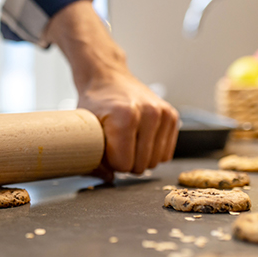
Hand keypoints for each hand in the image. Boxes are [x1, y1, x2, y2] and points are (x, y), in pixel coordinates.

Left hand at [44, 0, 179, 179]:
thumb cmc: (94, 103)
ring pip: (156, 162)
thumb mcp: (85, 129)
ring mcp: (163, 114)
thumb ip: (92, 157)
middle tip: (115, 147)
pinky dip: (153, 151)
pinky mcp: (172, 116)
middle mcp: (149, 113)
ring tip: (128, 142)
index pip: (124, 164)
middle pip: (141, 165)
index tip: (105, 150)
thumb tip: (108, 178)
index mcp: (125, 116)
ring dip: (141, 158)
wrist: (107, 78)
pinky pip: (166, 153)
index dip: (111, 162)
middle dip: (126, 162)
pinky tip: (140, 138)